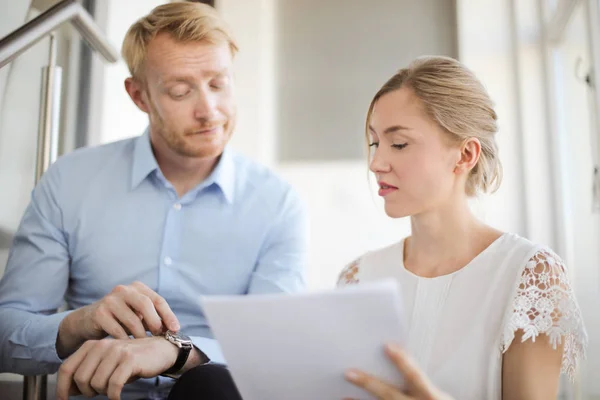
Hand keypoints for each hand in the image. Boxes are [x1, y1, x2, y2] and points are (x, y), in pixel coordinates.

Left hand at [56, 336, 177, 399]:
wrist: (162, 350)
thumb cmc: (132, 360)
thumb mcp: (106, 364)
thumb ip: (87, 373)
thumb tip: (66, 391)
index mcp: (92, 345)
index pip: (66, 368)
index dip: (61, 388)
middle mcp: (102, 345)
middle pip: (80, 379)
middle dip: (88, 392)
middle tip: (100, 393)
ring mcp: (116, 351)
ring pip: (96, 383)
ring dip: (103, 393)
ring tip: (113, 389)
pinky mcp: (129, 360)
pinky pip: (113, 386)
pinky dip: (114, 396)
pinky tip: (118, 397)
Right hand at [57, 281, 179, 357]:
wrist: (88, 320)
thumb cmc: (120, 318)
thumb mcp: (137, 314)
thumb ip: (153, 317)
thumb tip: (174, 329)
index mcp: (137, 287)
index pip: (157, 300)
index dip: (168, 315)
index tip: (175, 329)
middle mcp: (123, 290)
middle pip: (145, 304)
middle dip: (155, 322)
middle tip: (159, 336)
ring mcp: (110, 300)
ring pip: (132, 319)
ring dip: (141, 335)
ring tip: (144, 343)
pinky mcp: (99, 313)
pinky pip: (117, 330)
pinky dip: (126, 340)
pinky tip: (128, 347)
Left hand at [344, 343, 452, 399]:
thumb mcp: (434, 393)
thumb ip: (417, 379)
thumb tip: (390, 353)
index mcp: (431, 396)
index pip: (414, 375)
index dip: (402, 361)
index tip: (387, 345)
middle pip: (389, 394)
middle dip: (368, 383)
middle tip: (348, 372)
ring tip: (344, 394)